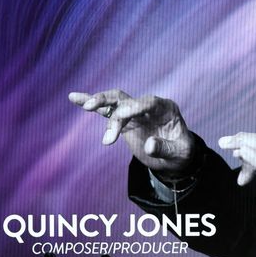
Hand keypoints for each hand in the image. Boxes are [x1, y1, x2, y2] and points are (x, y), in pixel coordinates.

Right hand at [69, 90, 196, 175]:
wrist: (175, 158)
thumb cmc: (181, 153)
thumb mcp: (179, 154)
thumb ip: (165, 148)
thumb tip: (149, 145)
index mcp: (166, 108)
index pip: (148, 102)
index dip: (133, 107)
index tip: (120, 116)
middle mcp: (149, 107)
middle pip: (127, 99)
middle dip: (110, 103)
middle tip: (93, 110)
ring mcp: (135, 112)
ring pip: (114, 101)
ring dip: (98, 102)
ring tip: (84, 106)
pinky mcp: (124, 120)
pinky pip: (106, 111)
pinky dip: (91, 103)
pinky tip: (74, 98)